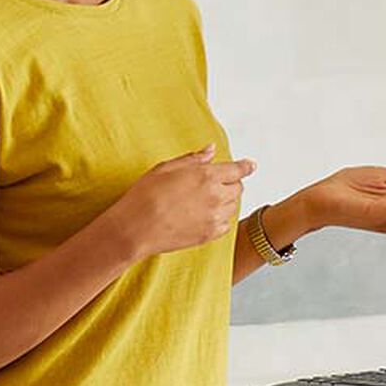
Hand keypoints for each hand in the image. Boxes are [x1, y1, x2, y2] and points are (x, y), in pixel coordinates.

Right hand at [105, 145, 255, 258]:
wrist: (135, 229)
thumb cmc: (145, 196)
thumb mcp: (166, 168)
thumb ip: (193, 159)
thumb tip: (210, 150)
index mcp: (206, 176)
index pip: (237, 170)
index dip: (245, 166)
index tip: (250, 165)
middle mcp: (215, 196)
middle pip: (238, 188)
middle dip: (231, 183)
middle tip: (215, 183)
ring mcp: (214, 217)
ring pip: (233, 206)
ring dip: (226, 201)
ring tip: (205, 200)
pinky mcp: (209, 235)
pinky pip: (225, 225)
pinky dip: (220, 219)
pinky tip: (204, 216)